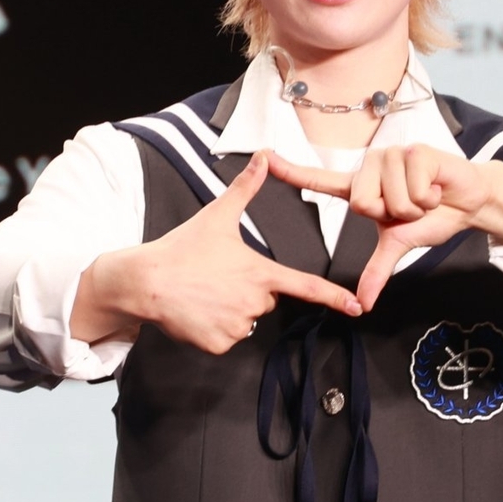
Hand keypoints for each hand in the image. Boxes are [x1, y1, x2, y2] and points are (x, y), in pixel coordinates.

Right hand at [71, 151, 362, 352]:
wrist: (145, 283)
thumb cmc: (182, 249)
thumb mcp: (216, 216)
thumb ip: (245, 189)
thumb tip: (263, 157)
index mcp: (260, 273)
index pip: (306, 287)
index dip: (334, 298)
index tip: (357, 307)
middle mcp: (254, 302)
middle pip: (265, 299)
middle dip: (248, 290)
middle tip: (219, 277)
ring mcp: (237, 325)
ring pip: (246, 319)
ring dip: (231, 310)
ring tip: (204, 293)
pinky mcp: (219, 344)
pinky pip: (226, 338)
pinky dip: (214, 328)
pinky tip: (197, 312)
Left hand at [267, 146, 502, 309]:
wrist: (469, 202)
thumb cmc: (432, 217)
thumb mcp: (400, 245)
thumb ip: (377, 270)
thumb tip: (365, 303)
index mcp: (361, 189)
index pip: (320, 180)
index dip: (291, 171)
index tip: (264, 156)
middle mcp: (371, 168)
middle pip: (361, 203)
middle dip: (392, 216)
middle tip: (411, 209)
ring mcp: (392, 156)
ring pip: (389, 198)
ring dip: (414, 208)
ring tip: (425, 197)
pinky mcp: (415, 151)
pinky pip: (412, 186)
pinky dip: (429, 196)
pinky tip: (436, 187)